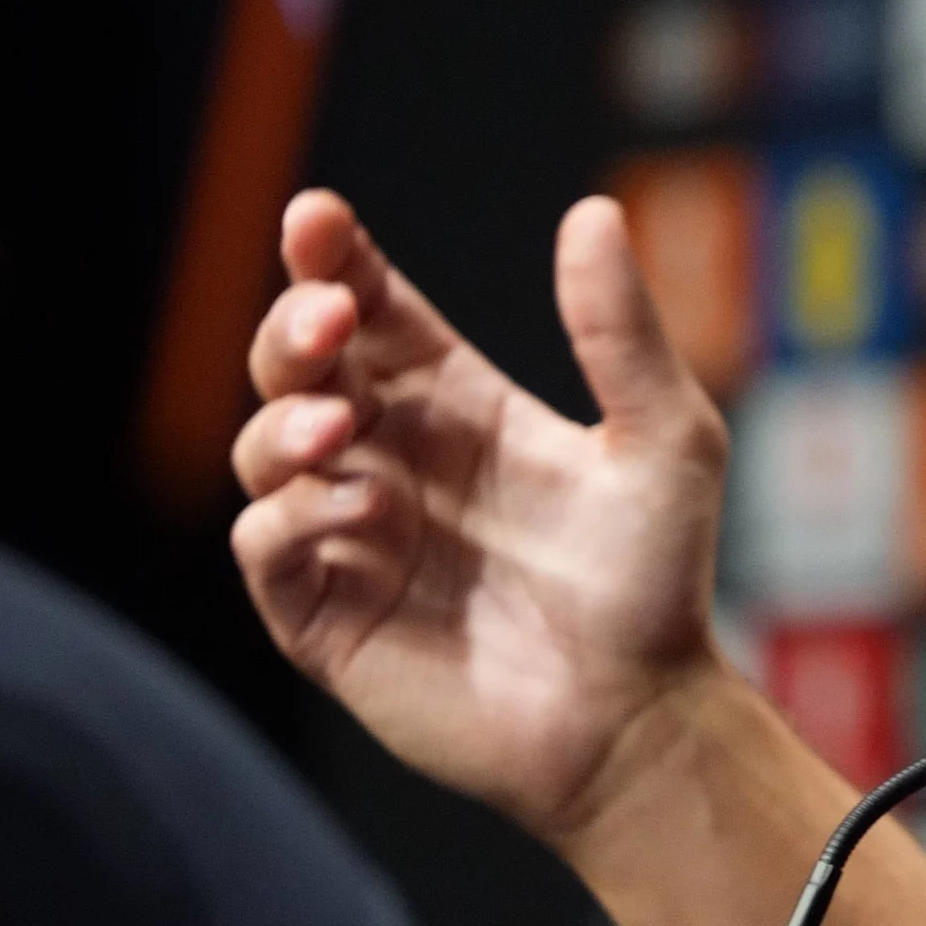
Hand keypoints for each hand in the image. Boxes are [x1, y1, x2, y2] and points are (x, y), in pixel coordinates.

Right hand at [231, 188, 733, 843]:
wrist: (640, 714)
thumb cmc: (656, 578)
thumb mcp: (664, 440)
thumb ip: (621, 333)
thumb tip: (591, 212)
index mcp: (458, 403)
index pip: (370, 308)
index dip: (333, 258)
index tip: (318, 218)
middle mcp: (392, 456)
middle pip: (297, 363)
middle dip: (293, 326)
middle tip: (328, 316)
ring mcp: (350, 533)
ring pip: (260, 446)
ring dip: (282, 422)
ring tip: (338, 426)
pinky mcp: (326, 613)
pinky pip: (264, 545)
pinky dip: (292, 514)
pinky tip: (363, 509)